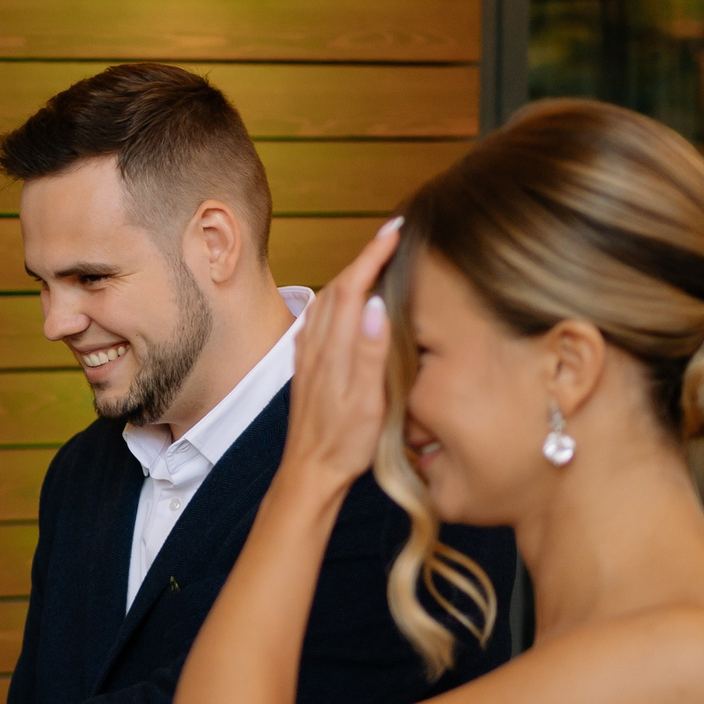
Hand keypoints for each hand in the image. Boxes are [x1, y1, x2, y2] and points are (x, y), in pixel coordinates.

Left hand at [283, 217, 401, 494]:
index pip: (353, 287)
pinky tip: (340, 304)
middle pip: (337, 287)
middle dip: (365, 257)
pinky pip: (319, 321)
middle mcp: (317, 346)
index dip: (374, 255)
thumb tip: (376, 303)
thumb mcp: (367, 402)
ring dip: (350, 274)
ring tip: (374, 260)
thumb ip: (370, 352)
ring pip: (326, 301)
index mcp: (334, 350)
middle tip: (392, 236)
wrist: (310, 473)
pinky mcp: (307, 369)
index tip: (396, 230)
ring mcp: (308, 357)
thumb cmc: (344, 444)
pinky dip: (334, 299)